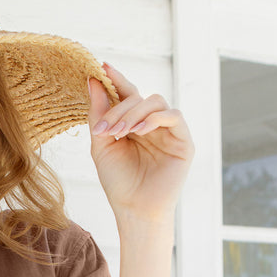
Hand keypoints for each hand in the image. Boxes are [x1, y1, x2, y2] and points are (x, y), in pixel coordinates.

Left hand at [87, 63, 193, 224]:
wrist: (134, 209)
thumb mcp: (102, 145)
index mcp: (133, 124)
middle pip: (139, 97)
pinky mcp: (183, 141)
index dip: (116, 79)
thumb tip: (93, 80)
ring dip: (134, 112)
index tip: (102, 67)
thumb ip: (99, 114)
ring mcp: (169, 131)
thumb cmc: (118, 182)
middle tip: (104, 127)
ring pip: (156, 102)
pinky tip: (139, 131)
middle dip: (120, 108)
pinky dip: (155, 118)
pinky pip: (173, 116)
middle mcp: (152, 124)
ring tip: (119, 131)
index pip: (127, 94)